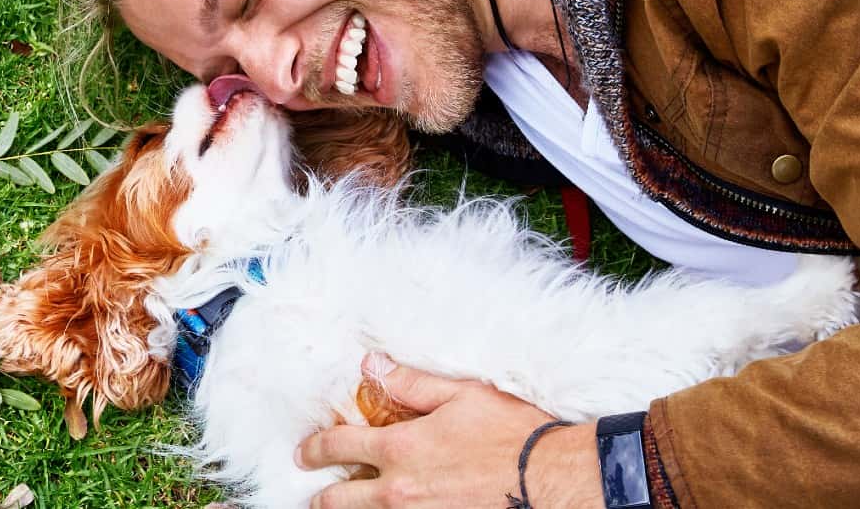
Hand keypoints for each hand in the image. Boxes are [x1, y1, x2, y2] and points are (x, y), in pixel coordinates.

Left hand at [296, 353, 602, 507]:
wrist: (554, 480)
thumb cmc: (513, 435)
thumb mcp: (462, 395)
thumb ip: (411, 384)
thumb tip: (372, 365)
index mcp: (400, 449)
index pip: (338, 447)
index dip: (314, 448)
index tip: (305, 452)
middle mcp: (399, 491)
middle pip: (338, 500)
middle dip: (322, 497)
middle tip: (316, 494)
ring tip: (347, 507)